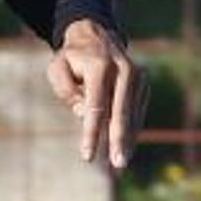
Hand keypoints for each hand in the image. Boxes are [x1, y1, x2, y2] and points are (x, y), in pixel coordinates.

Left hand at [46, 19, 148, 170]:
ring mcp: (137, 75)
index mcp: (100, 66)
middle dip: (119, 140)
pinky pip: (137, 109)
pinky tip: (127, 146)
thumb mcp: (57, 68)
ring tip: (122, 163)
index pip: (96, 106)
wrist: (95, 35)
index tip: (88, 155)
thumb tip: (85, 114)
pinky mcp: (143, 81)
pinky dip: (132, 128)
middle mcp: (123, 69)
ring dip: (128, 139)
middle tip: (118, 164)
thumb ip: (66, 90)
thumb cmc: (71, 58)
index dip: (91, 133)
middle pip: (120, 112)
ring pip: (132, 113)